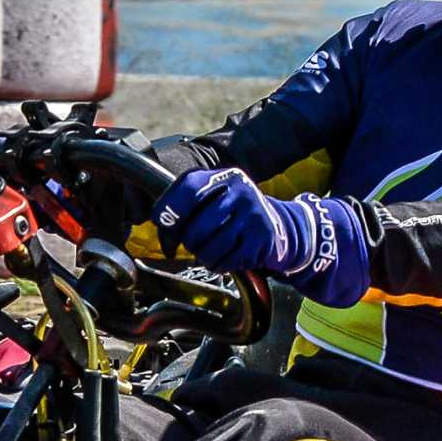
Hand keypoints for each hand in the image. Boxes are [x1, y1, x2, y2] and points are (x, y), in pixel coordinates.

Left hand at [150, 168, 370, 307]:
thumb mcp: (214, 198)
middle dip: (188, 244)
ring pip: (206, 248)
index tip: (164, 232)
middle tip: (197, 244)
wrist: (283, 228)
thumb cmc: (236, 217)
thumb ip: (185, 204)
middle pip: (192, 229)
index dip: (167, 216)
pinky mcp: (261, 238)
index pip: (183, 192)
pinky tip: (230, 256)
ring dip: (205, 256)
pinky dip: (220, 264)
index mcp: (221, 176)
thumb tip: (157, 225)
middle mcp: (238, 189)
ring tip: (215, 250)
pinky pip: (224, 261)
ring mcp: (252, 213)